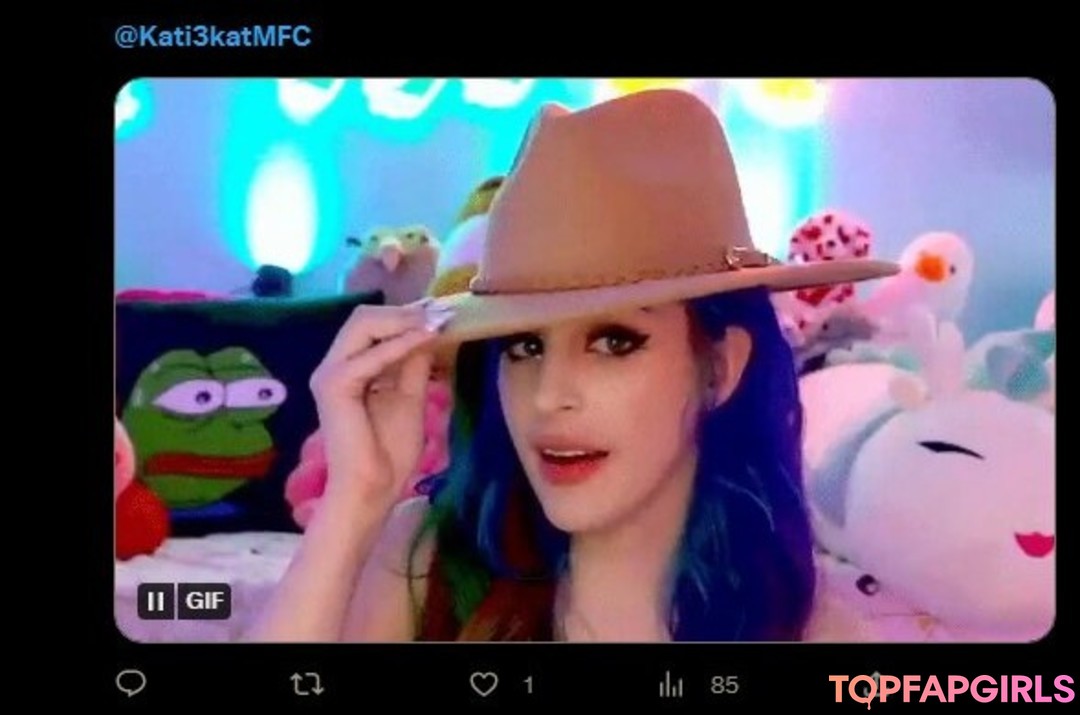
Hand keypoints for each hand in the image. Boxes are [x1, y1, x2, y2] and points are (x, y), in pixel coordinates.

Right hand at [309, 299, 453, 508]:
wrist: (373, 488)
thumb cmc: (389, 451)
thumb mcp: (410, 396)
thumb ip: (413, 363)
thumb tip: (428, 329)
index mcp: (349, 367)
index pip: (371, 325)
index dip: (406, 314)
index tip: (441, 312)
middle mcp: (334, 365)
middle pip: (364, 317)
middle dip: (404, 312)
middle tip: (440, 315)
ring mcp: (330, 373)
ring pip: (362, 324)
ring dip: (403, 322)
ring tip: (434, 325)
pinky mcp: (334, 385)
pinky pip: (370, 356)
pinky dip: (399, 345)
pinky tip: (425, 340)